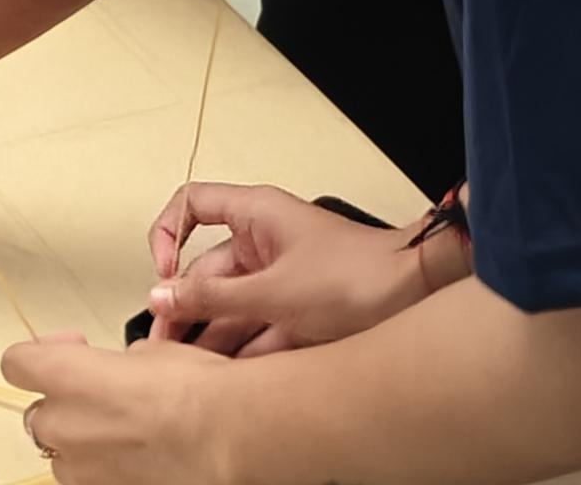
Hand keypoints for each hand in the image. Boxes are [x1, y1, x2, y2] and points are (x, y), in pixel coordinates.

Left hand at [5, 333, 237, 484]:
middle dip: (66, 406)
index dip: (40, 354)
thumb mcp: (154, 353)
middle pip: (39, 415)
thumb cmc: (196, 391)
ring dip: (86, 443)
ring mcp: (80, 470)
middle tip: (106, 397)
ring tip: (131, 435)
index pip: (17, 363)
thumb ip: (120, 363)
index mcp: (65, 377)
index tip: (70, 350)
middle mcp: (62, 425)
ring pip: (64, 455)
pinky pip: (92, 479)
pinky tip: (143, 458)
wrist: (227, 437)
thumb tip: (125, 370)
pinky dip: (108, 470)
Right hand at [144, 183, 438, 356]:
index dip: (168, 234)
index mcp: (256, 214)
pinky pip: (259, 324)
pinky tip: (230, 375)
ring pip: (233, 303)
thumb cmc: (360, 273)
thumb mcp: (273, 291)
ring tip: (193, 366)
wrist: (418, 294)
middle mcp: (265, 239)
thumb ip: (213, 298)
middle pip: (208, 269)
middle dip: (185, 305)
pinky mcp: (298, 306)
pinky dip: (244, 348)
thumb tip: (163, 295)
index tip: (162, 271)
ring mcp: (282, 274)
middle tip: (166, 341)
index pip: (193, 204)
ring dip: (213, 333)